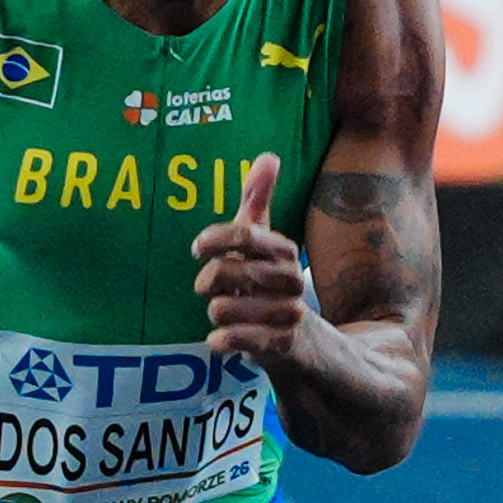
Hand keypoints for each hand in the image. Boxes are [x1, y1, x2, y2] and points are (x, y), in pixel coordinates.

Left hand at [193, 152, 310, 358]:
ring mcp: (287, 314)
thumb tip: (268, 155)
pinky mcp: (282, 346)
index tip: (197, 247)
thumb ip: (258, 202)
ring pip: (229, 308)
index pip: (246, 235)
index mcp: (283, 251)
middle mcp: (290, 280)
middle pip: (231, 272)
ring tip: (220, 312)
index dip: (216, 239)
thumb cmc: (270, 285)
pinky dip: (224, 340)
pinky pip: (244, 340)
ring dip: (215, 310)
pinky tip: (217, 340)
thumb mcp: (264, 244)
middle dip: (209, 280)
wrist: (306, 342)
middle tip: (205, 288)